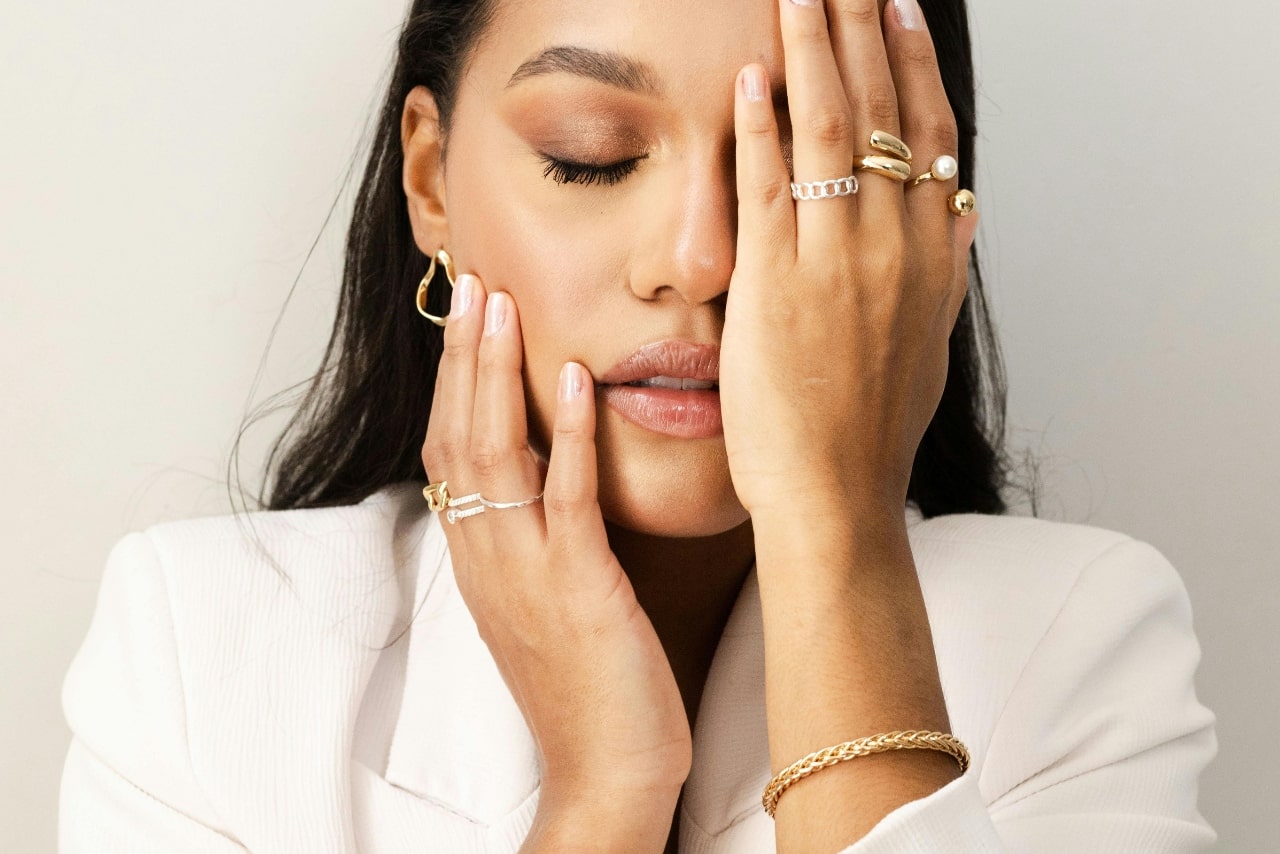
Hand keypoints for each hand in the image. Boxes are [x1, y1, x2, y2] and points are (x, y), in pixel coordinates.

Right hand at [420, 275, 689, 837]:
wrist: (608, 772)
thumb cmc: (587, 686)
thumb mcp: (544, 601)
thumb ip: (534, 536)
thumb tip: (547, 475)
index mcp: (479, 560)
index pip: (449, 452)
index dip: (453, 380)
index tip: (465, 318)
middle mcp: (487, 559)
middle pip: (458, 437)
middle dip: (462, 356)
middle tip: (471, 283)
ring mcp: (526, 573)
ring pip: (494, 454)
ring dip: (496, 374)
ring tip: (502, 305)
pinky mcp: (578, 589)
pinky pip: (565, 499)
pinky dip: (568, 435)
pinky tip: (574, 379)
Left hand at [721, 0, 978, 519]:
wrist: (835, 497)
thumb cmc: (871, 432)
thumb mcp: (929, 344)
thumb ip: (945, 271)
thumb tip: (962, 210)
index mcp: (931, 258)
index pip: (929, 134)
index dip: (912, 65)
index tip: (896, 12)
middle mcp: (893, 247)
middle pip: (883, 112)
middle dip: (862, 31)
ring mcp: (835, 261)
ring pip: (831, 130)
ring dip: (813, 50)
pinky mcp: (774, 283)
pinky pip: (769, 185)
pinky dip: (761, 126)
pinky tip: (750, 76)